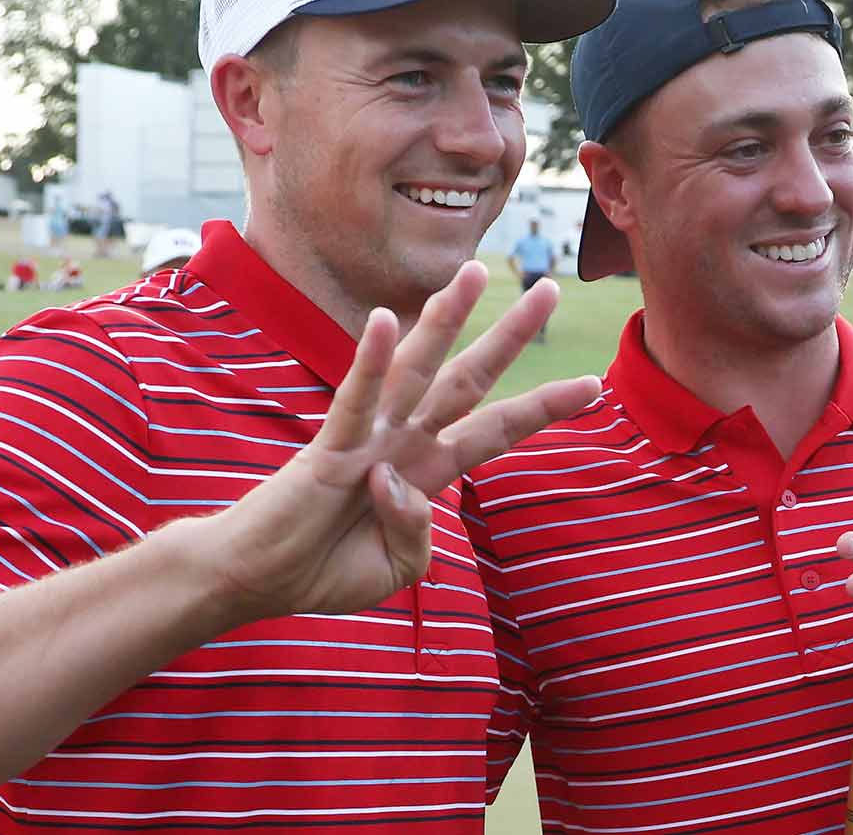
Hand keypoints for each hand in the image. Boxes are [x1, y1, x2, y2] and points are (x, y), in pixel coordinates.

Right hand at [197, 263, 598, 623]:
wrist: (259, 581)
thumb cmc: (324, 571)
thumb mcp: (398, 568)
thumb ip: (418, 531)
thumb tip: (407, 488)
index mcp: (426, 470)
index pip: (495, 430)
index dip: (543, 407)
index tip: (593, 385)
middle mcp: (403, 441)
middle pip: (467, 380)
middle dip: (509, 336)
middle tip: (551, 290)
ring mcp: (368, 438)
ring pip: (415, 370)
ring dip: (444, 320)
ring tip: (474, 273)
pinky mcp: (330, 448)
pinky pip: (355, 400)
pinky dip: (369, 362)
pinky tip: (384, 320)